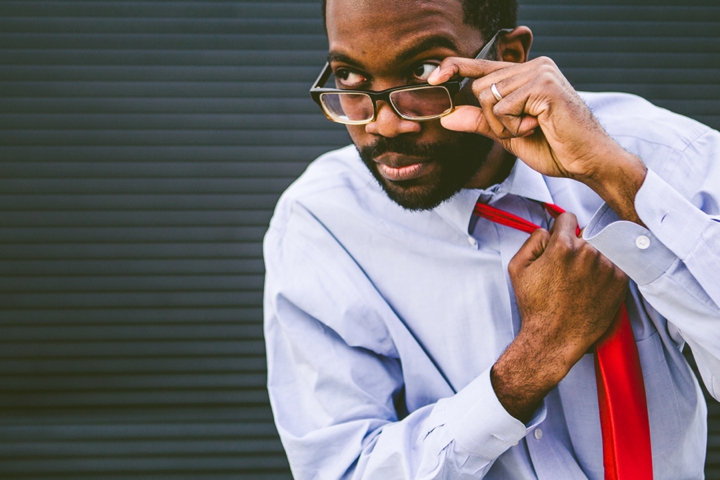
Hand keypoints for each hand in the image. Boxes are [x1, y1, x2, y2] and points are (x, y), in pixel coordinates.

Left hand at [428, 56, 646, 222]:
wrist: (588, 161)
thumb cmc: (555, 148)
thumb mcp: (508, 136)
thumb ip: (479, 123)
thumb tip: (447, 116)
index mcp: (525, 75)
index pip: (482, 67)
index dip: (454, 68)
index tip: (432, 77)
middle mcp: (533, 66)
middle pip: (479, 89)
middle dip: (491, 120)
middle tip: (520, 131)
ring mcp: (539, 72)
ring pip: (488, 99)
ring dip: (503, 125)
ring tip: (532, 129)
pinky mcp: (543, 84)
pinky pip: (503, 108)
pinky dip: (513, 127)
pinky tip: (537, 128)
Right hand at [491, 213, 628, 421]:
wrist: (555, 337)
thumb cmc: (536, 306)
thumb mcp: (517, 268)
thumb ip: (532, 241)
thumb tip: (548, 231)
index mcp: (563, 246)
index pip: (568, 219)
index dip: (560, 228)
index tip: (560, 239)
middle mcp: (588, 252)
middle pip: (585, 235)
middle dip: (576, 246)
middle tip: (567, 270)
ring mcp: (607, 266)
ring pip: (601, 249)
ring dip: (592, 259)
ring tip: (579, 282)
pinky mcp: (620, 281)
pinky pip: (615, 264)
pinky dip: (605, 272)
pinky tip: (592, 287)